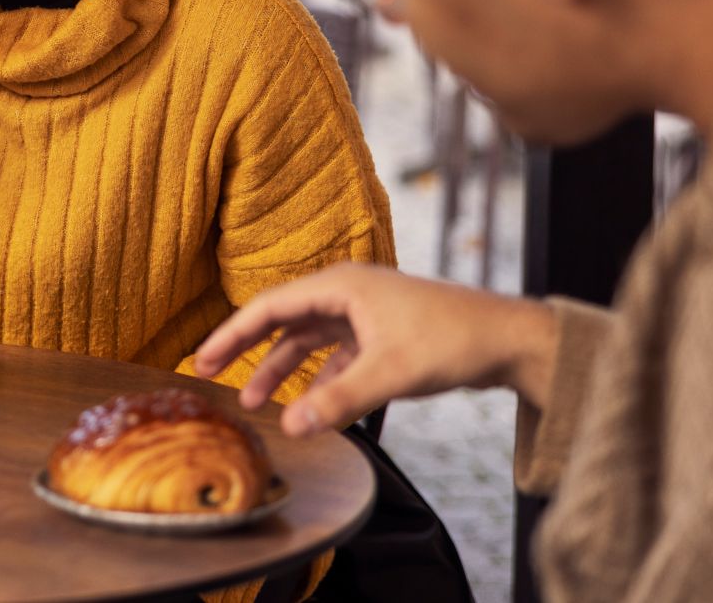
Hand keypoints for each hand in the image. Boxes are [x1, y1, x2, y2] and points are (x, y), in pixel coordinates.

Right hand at [191, 263, 558, 436]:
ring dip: (283, 370)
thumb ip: (339, 400)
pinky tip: (312, 407)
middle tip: (212, 374)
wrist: (510, 339)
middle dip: (249, 350)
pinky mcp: (382, 333)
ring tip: (257, 402)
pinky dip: (320, 379)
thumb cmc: (453, 341)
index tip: (202, 358)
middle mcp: (347, 292)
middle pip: (283, 320)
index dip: (233, 334)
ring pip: (309, 341)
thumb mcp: (391, 373)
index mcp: (341, 286)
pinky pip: (337, 356)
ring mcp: (365, 313)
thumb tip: (292, 426)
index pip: (270, 307)